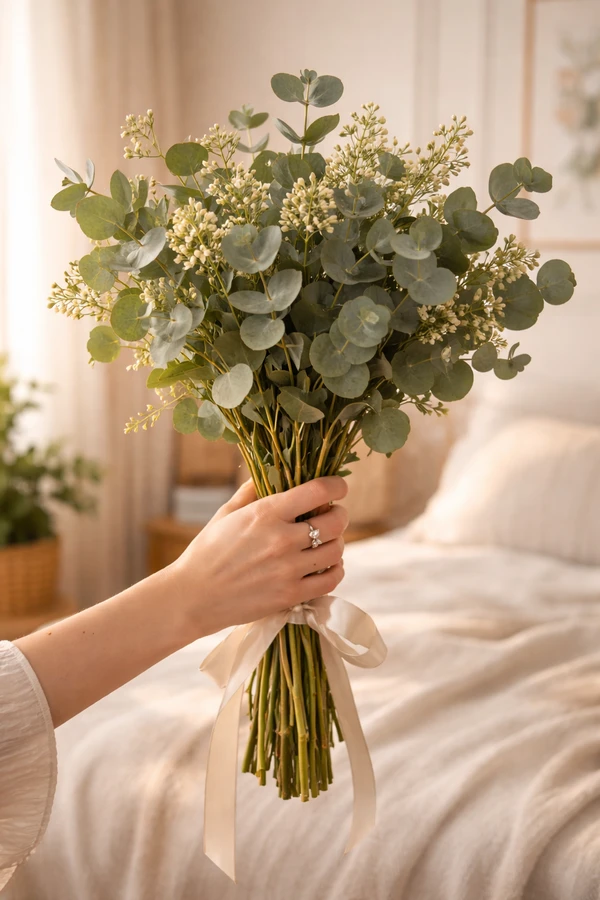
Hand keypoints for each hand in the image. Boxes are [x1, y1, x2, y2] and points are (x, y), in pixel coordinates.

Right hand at [171, 477, 348, 638]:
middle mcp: (282, 539)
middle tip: (333, 515)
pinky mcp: (291, 595)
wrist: (193, 597)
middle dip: (339, 514)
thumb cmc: (207, 552)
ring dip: (337, 543)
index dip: (337, 485)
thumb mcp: (226, 513)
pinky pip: (331, 579)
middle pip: (335, 521)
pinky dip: (335, 570)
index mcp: (266, 513)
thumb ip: (251, 491)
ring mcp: (288, 569)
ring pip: (336, 550)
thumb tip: (270, 472)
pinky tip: (327, 565)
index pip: (318, 491)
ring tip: (328, 542)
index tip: (338, 487)